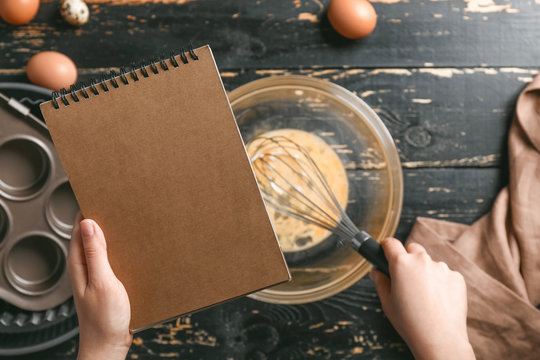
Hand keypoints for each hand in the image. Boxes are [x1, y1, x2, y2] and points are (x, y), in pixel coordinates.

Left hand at [68, 213, 132, 359]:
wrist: (110, 345)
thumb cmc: (103, 320)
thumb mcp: (102, 282)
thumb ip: (95, 254)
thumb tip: (88, 224)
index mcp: (79, 264)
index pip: (78, 228)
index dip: (88, 209)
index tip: (100, 194)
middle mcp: (85, 267)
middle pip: (91, 235)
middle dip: (103, 218)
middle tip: (120, 204)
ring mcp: (97, 275)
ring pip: (104, 246)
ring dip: (115, 235)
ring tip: (130, 222)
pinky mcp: (109, 282)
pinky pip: (114, 259)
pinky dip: (122, 250)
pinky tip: (135, 248)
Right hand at [370, 238, 474, 359]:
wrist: (439, 338)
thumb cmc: (410, 322)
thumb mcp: (387, 303)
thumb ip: (380, 282)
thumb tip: (375, 272)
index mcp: (401, 264)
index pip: (391, 243)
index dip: (386, 247)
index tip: (386, 250)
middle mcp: (422, 260)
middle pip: (412, 248)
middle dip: (408, 258)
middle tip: (406, 277)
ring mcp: (441, 267)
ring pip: (429, 262)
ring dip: (426, 271)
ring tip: (424, 295)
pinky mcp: (456, 277)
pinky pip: (445, 274)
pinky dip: (441, 282)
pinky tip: (438, 300)